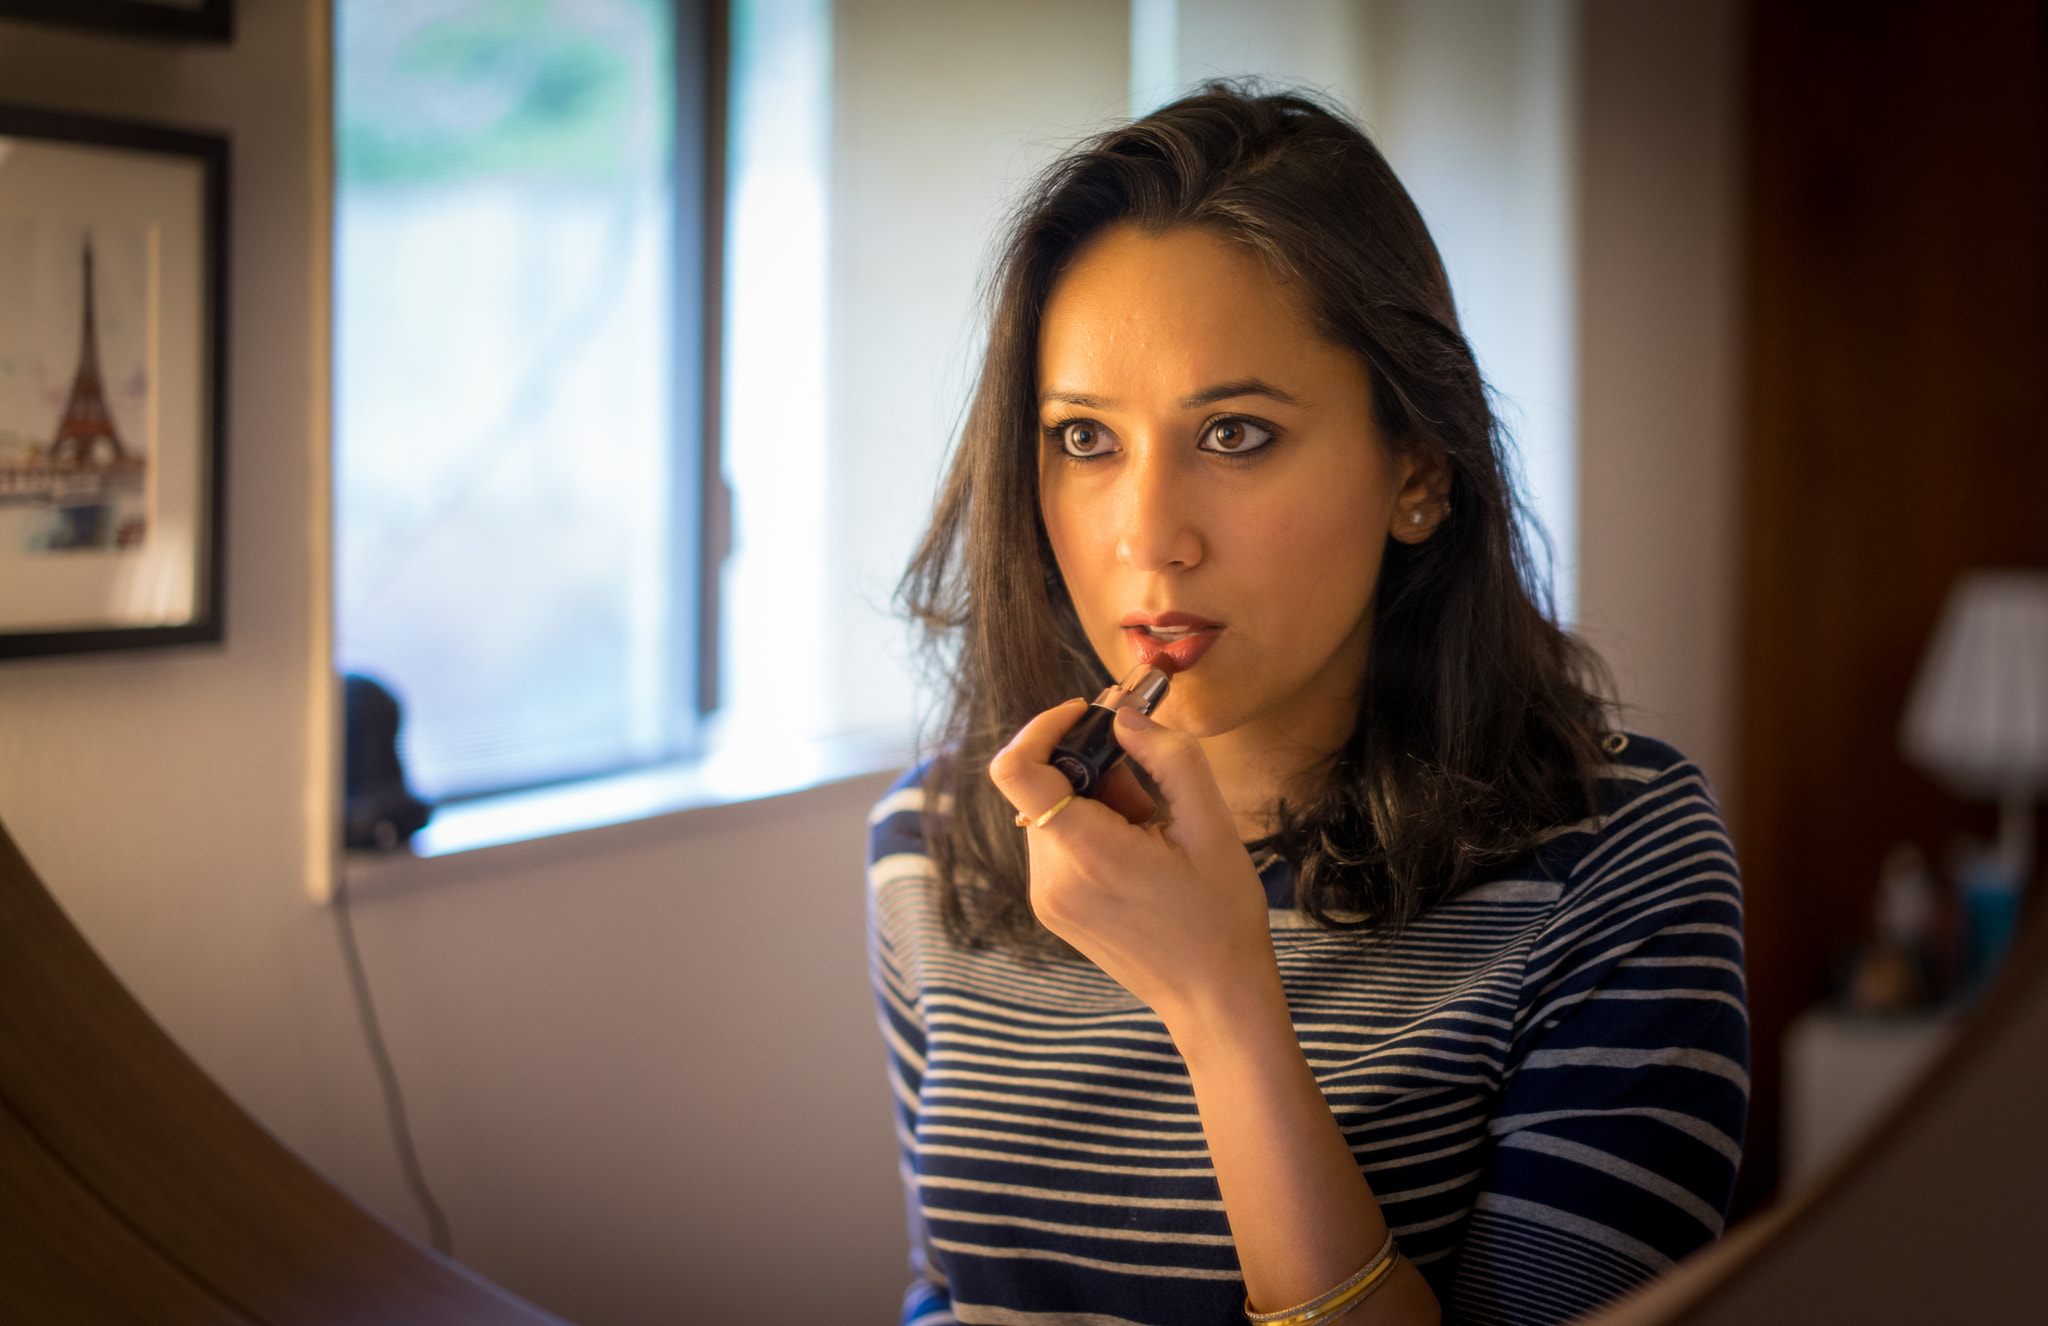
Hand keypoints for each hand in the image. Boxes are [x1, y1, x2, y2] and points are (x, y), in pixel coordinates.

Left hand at [989, 699, 1277, 1027]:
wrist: (1214, 999)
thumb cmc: (1220, 916)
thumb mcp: (1211, 825)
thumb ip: (1168, 757)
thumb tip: (1123, 716)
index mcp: (1087, 853)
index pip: (1016, 769)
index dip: (1044, 727)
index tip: (1086, 713)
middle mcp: (1050, 877)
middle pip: (1040, 785)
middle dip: (1088, 765)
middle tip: (1148, 778)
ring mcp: (1045, 898)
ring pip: (1047, 811)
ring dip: (1091, 798)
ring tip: (1150, 827)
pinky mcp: (1051, 908)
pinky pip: (1054, 843)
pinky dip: (1087, 827)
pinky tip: (1136, 850)